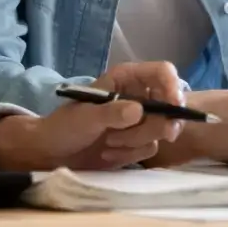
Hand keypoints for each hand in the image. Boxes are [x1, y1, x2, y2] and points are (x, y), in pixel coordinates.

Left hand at [0, 61, 184, 170]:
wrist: (53, 153)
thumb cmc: (66, 125)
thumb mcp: (87, 117)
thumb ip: (112, 113)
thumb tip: (139, 111)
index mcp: (127, 78)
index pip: (162, 72)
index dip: (173, 86)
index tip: (174, 107)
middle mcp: (138, 95)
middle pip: (170, 104)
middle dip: (157, 123)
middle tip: (145, 135)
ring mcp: (140, 120)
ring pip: (161, 129)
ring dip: (135, 141)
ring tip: (109, 143)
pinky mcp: (138, 142)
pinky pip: (151, 148)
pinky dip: (131, 154)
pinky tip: (110, 153)